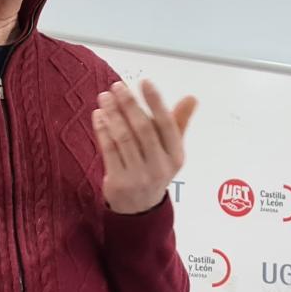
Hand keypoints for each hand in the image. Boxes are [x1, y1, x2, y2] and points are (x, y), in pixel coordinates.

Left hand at [92, 80, 196, 214]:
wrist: (139, 209)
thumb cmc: (154, 169)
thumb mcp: (171, 151)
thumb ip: (178, 123)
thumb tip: (191, 98)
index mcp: (175, 156)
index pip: (167, 124)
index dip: (155, 102)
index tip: (145, 82)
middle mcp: (159, 167)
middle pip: (143, 129)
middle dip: (129, 104)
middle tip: (118, 86)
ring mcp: (138, 176)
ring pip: (123, 138)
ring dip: (113, 114)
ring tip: (104, 97)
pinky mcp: (118, 182)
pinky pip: (108, 150)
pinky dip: (102, 130)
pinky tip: (98, 115)